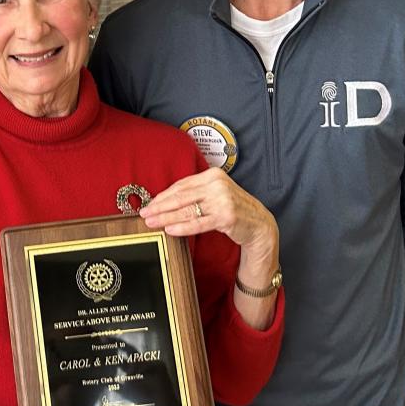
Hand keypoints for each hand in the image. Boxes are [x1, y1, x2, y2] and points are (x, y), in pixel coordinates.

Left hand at [140, 168, 277, 267]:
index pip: (181, 186)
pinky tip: (170, 230)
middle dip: (160, 206)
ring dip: (166, 218)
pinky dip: (182, 227)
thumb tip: (164, 200)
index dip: (163, 196)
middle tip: (144, 213)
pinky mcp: (226, 217)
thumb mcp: (215, 194)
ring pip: (187, 210)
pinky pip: (198, 223)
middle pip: (181, 197)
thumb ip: (194, 193)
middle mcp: (217, 185)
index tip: (149, 203)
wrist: (259, 224)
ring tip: (152, 222)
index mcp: (212, 175)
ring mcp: (223, 200)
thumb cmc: (232, 209)